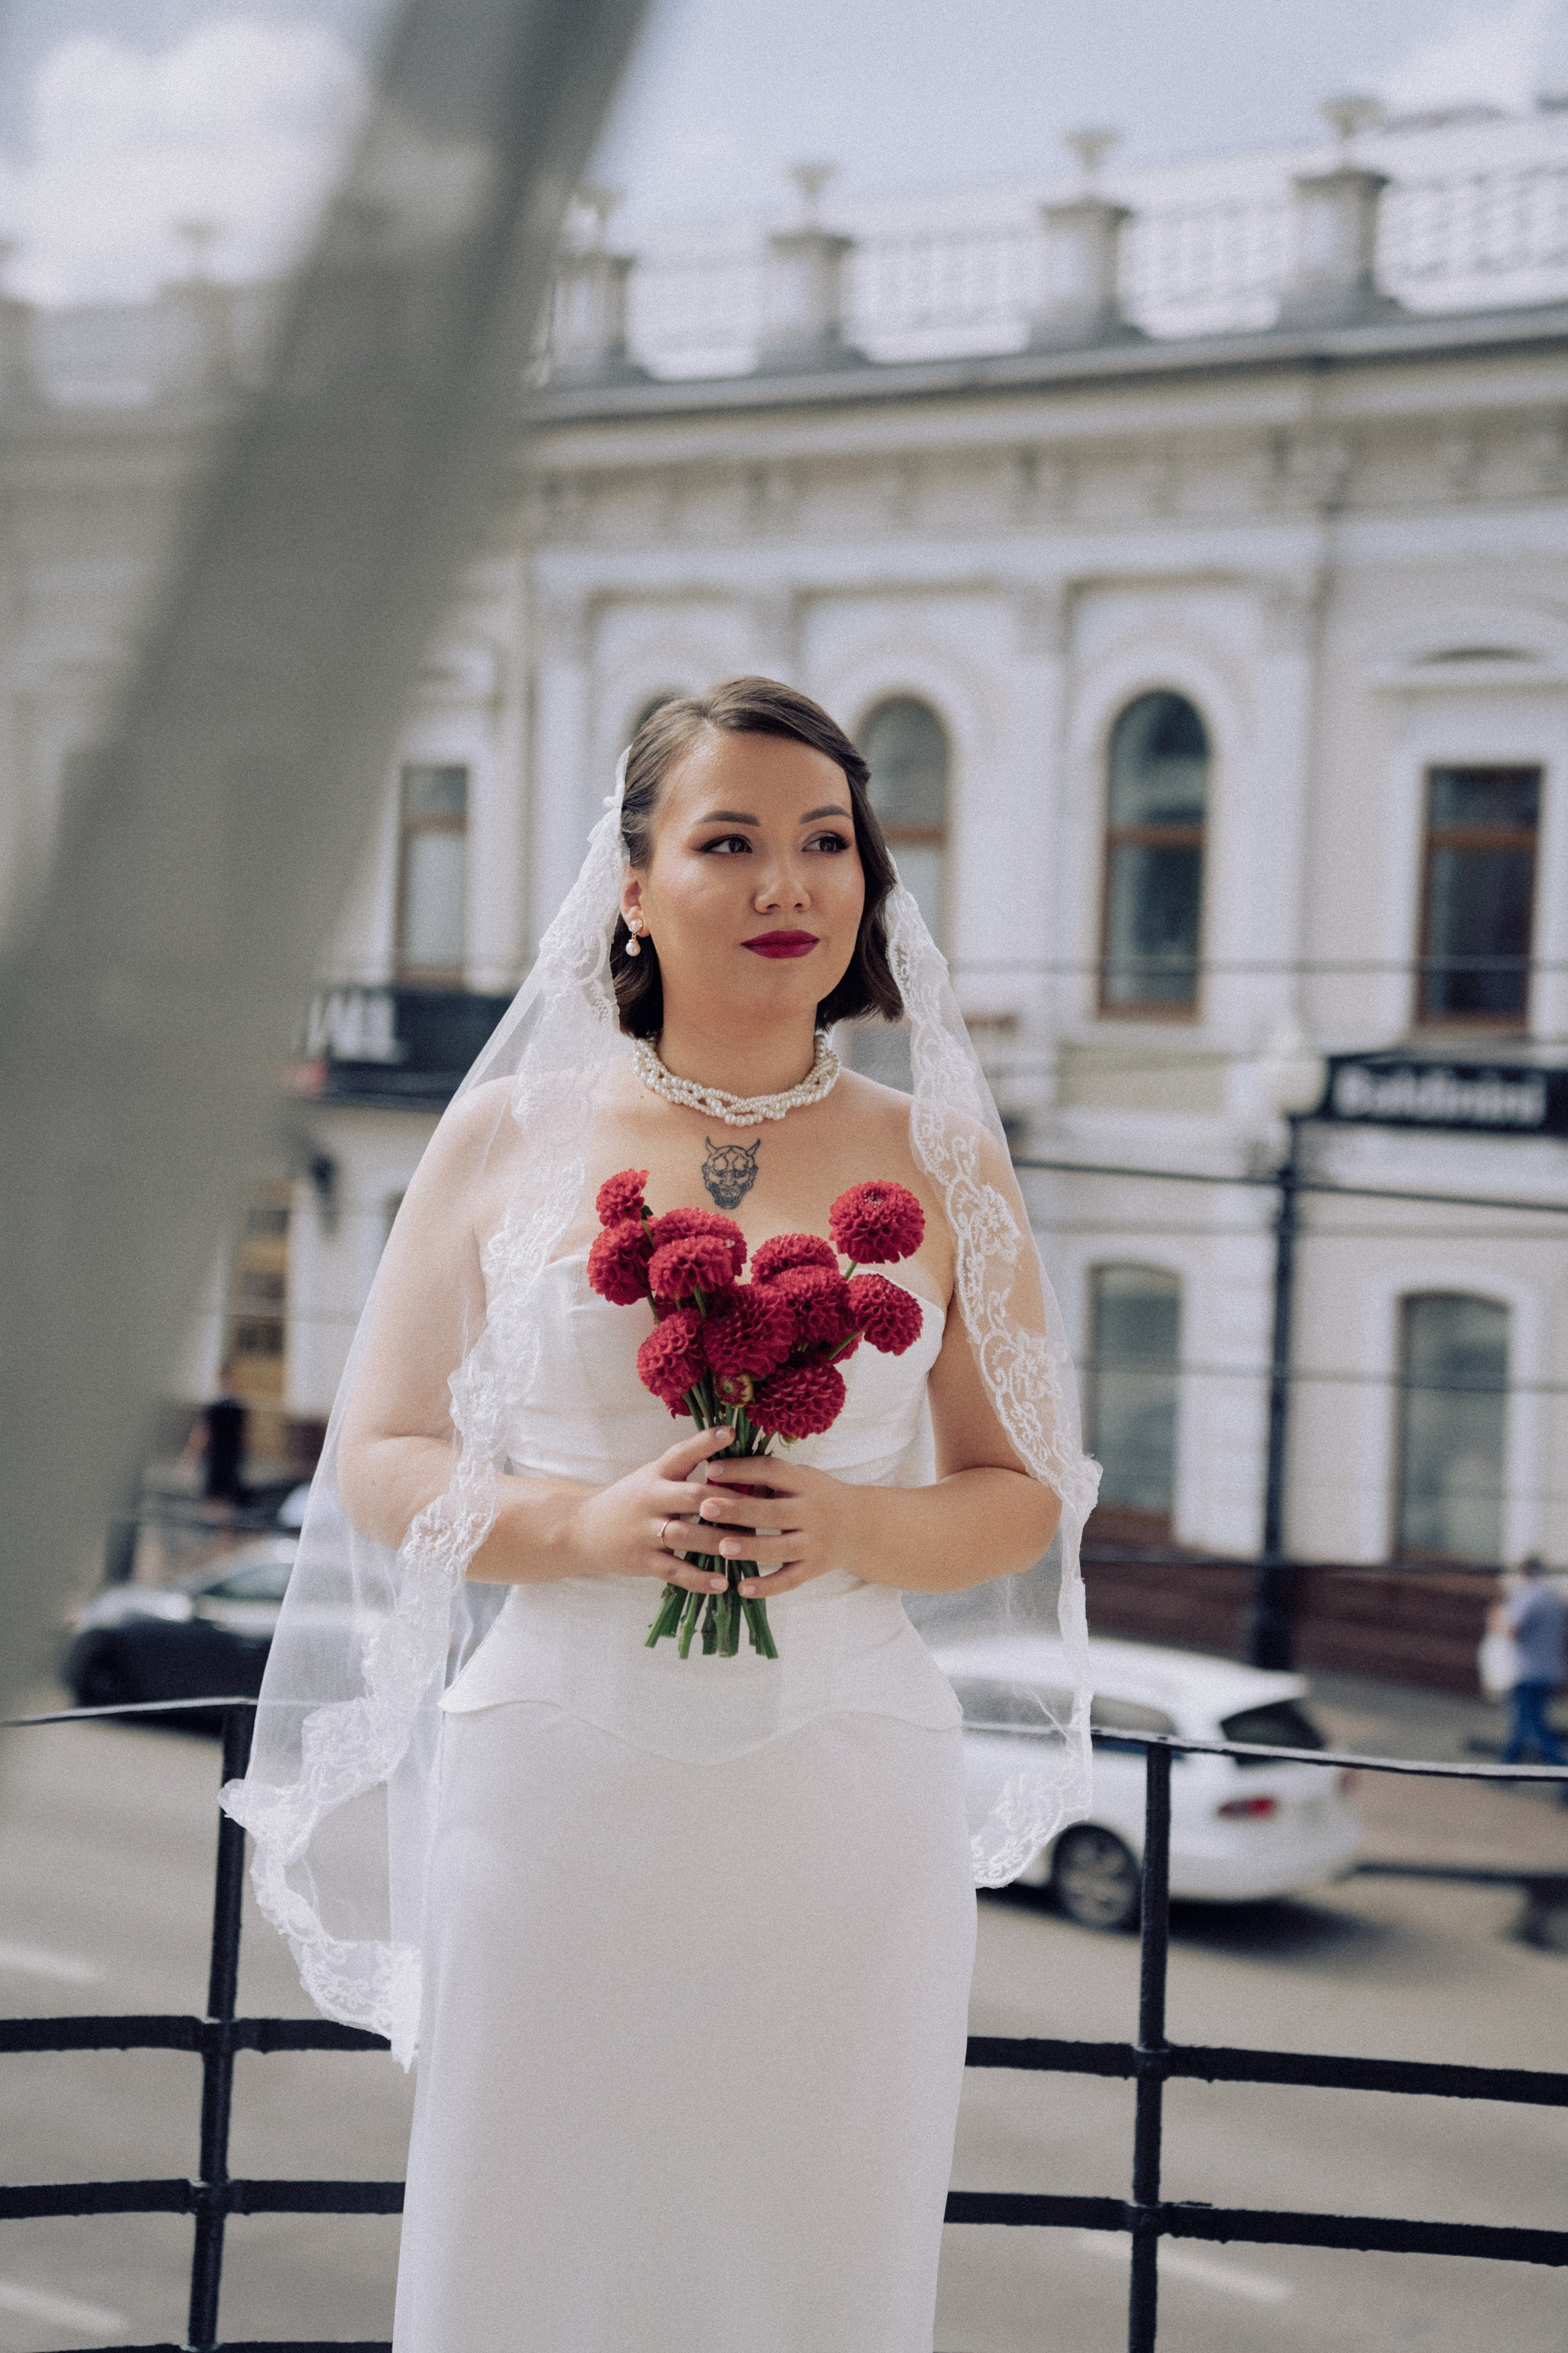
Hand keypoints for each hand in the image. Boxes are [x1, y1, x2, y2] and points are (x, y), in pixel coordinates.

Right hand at [566, 1425, 739, 1594]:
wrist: (583, 1529)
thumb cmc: (632, 1499)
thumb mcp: (653, 1476)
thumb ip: (686, 1466)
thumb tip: (733, 1452)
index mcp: (656, 1474)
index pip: (682, 1453)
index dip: (706, 1442)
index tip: (731, 1432)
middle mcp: (651, 1499)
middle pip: (693, 1497)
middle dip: (726, 1503)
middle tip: (761, 1506)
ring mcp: (645, 1531)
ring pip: (688, 1536)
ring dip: (720, 1542)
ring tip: (752, 1547)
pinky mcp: (642, 1561)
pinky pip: (675, 1571)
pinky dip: (700, 1579)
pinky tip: (723, 1583)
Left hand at [693, 1454, 871, 1597]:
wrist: (861, 1527)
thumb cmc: (817, 1496)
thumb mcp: (801, 1478)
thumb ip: (768, 1478)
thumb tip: (719, 1476)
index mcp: (805, 1483)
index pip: (772, 1472)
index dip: (741, 1469)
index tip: (710, 1469)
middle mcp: (813, 1512)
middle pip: (773, 1512)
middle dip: (739, 1510)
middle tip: (706, 1508)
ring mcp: (815, 1543)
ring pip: (780, 1548)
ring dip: (751, 1548)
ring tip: (721, 1547)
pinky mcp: (814, 1568)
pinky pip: (789, 1579)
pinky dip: (767, 1586)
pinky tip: (742, 1588)